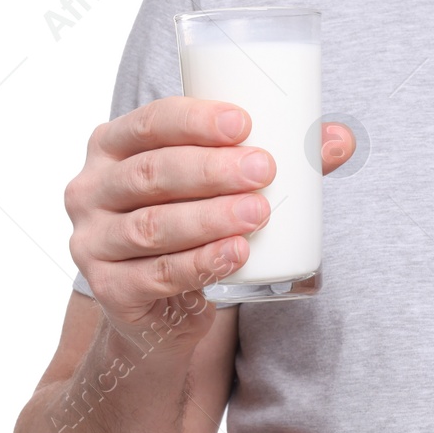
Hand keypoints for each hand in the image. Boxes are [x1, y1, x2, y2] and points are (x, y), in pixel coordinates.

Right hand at [65, 96, 354, 354]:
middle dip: (211, 169)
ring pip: (153, 225)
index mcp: (112, 147)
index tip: (244, 123)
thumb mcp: (217, 189)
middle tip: (264, 170)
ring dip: (210, 217)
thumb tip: (342, 140)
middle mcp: (91, 190)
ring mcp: (93, 241)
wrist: (159, 312)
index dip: (193, 120)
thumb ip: (275, 162)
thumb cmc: (191, 228)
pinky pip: (158, 274)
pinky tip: (235, 254)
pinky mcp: (109, 289)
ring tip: (259, 213)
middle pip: (152, 173)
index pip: (147, 123)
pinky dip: (200, 263)